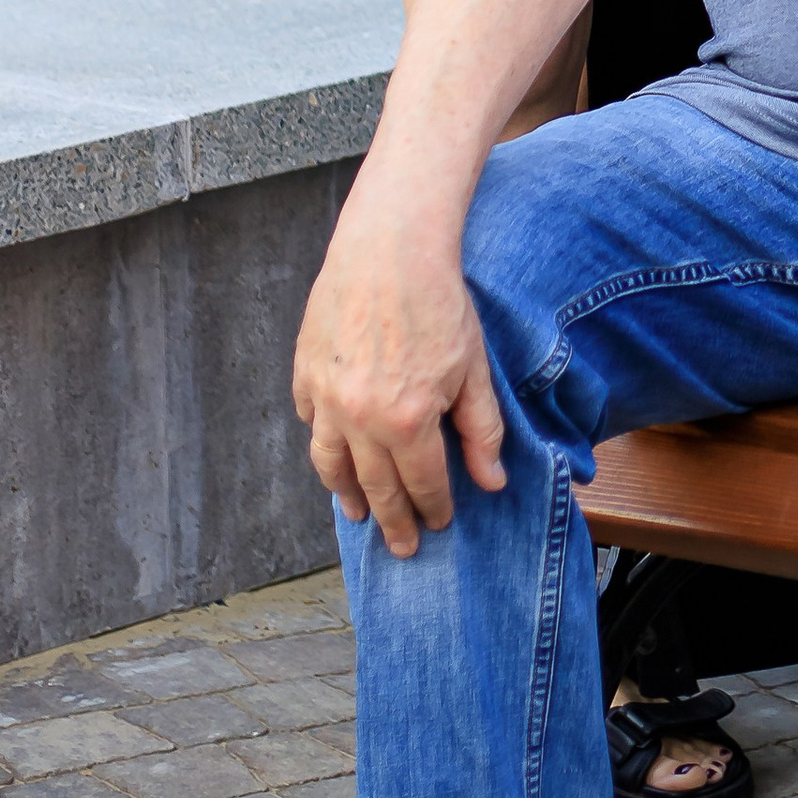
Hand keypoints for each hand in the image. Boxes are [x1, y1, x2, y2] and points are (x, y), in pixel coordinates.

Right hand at [290, 189, 506, 558]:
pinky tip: (334, 455)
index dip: (434, 508)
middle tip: (402, 548)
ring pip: (331, 464)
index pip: (422, 484)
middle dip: (392, 522)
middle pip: (374, 487)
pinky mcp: (305, 373)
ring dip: (346, 495)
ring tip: (358, 516)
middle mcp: (359, 419)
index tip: (440, 524)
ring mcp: (325, 397)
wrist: (389, 249)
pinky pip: (311, 422)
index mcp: (406, 421)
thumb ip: (482, 431)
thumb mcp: (472, 369)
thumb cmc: (439, 303)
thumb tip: (492, 482)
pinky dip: (323, 443)